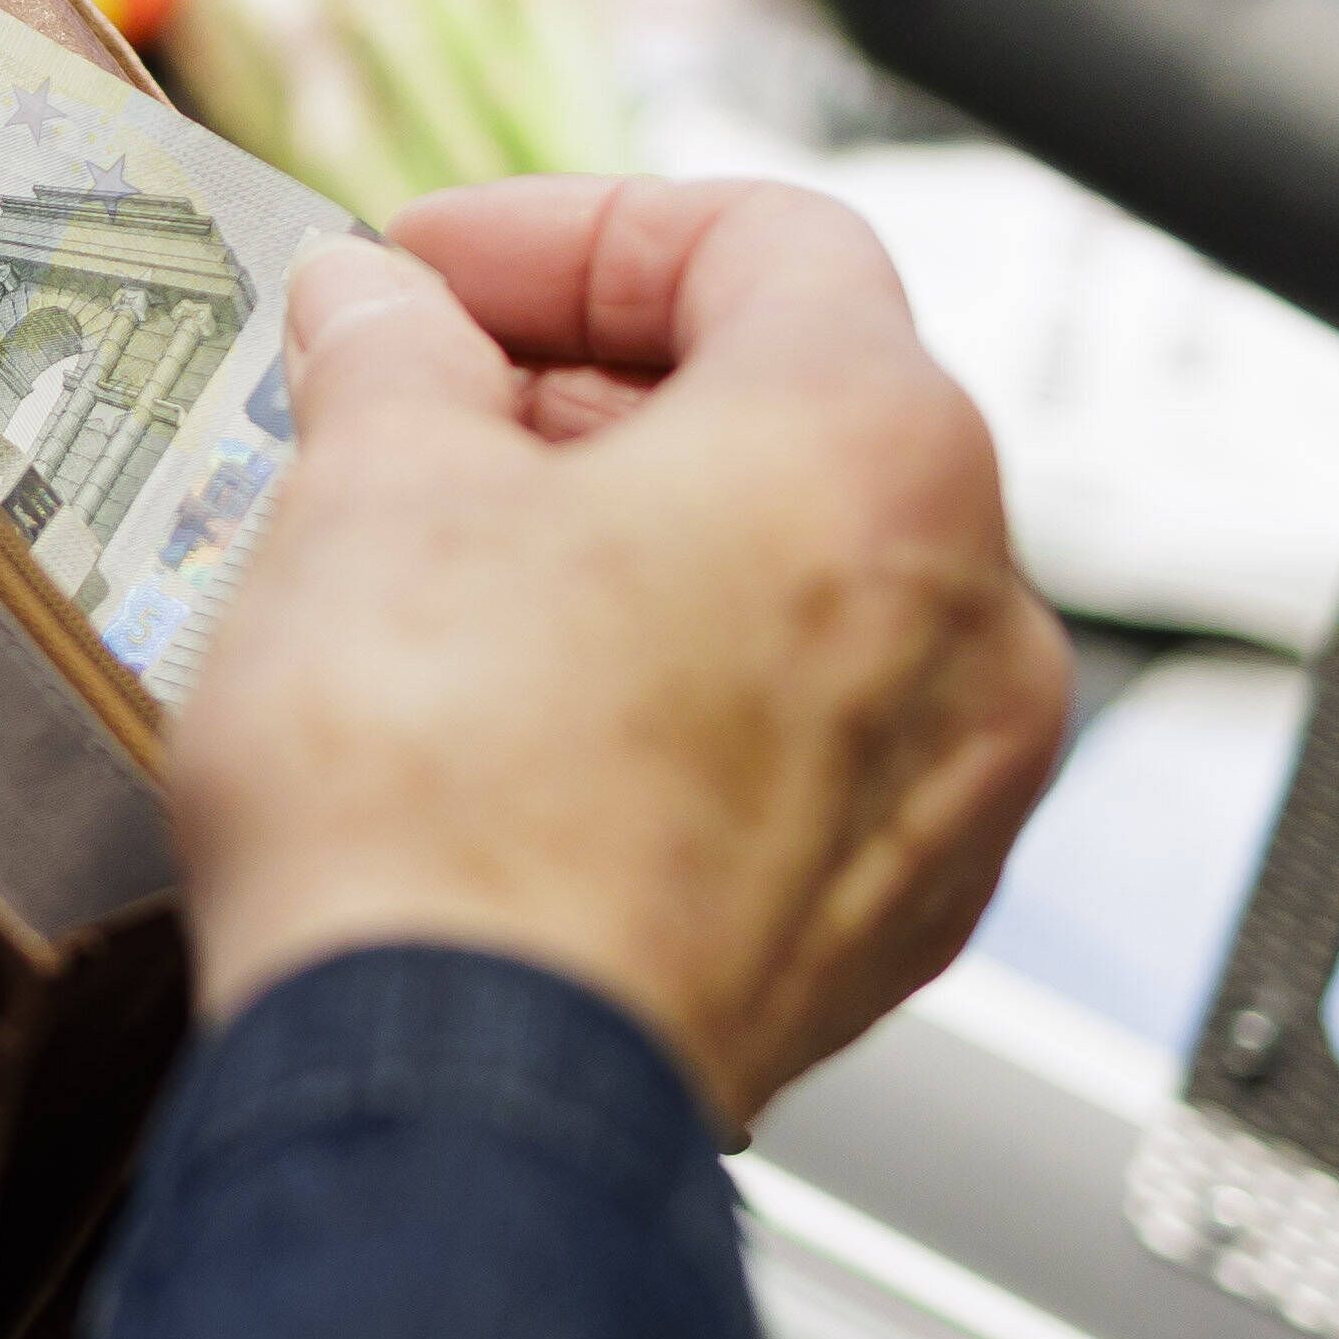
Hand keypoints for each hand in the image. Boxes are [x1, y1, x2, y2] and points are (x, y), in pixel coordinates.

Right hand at [173, 176, 1069, 1128]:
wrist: (456, 1106)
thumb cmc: (441, 806)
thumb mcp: (366, 493)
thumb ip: (389, 360)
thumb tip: (377, 315)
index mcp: (880, 448)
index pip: (757, 237)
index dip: (561, 232)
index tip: (427, 272)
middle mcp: (972, 613)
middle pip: (795, 414)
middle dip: (586, 394)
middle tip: (413, 413)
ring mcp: (948, 791)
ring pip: (801, 594)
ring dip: (633, 550)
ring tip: (447, 572)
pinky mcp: (881, 930)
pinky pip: (794, 753)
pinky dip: (674, 701)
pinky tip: (517, 723)